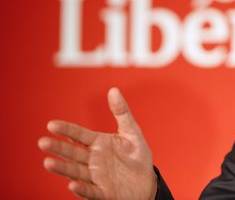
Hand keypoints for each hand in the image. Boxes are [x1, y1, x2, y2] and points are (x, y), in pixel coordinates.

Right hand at [38, 88, 156, 199]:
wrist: (146, 182)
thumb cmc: (137, 156)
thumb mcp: (131, 132)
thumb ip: (122, 112)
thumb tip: (113, 90)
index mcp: (98, 143)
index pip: (79, 135)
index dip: (66, 130)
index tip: (52, 125)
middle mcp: (93, 160)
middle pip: (73, 153)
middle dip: (58, 148)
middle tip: (42, 142)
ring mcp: (96, 177)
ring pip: (76, 172)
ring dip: (63, 168)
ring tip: (48, 162)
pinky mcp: (103, 193)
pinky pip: (90, 191)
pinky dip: (81, 189)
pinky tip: (72, 185)